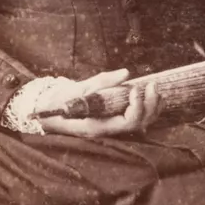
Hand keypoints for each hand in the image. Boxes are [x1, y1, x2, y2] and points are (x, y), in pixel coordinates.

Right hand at [35, 68, 160, 137]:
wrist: (49, 111)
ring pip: (141, 124)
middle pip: (138, 124)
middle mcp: (107, 131)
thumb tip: (126, 73)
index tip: (135, 89)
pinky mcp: (113, 122)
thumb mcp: (78, 88)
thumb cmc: (61, 100)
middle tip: (152, 85)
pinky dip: (146, 108)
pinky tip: (151, 96)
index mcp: (97, 126)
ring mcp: (111, 129)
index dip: (137, 106)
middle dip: (149, 105)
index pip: (126, 122)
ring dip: (152, 108)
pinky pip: (136, 120)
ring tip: (155, 89)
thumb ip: (103, 82)